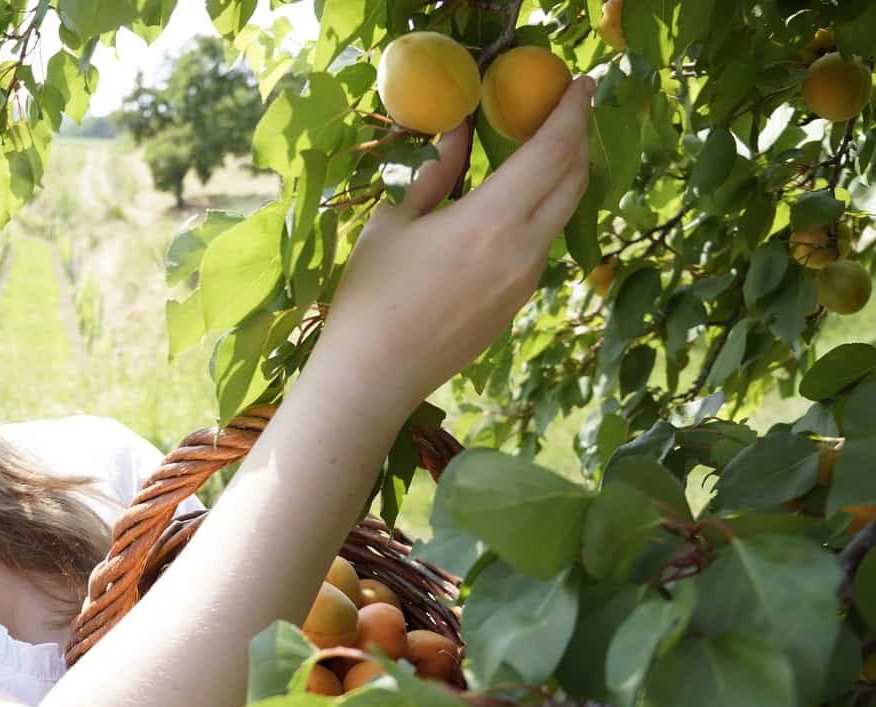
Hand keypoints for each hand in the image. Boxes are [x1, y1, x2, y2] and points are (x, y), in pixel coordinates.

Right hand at [312, 75, 594, 417]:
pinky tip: (516, 204)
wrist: (375, 375)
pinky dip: (541, 212)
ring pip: (561, 216)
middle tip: (568, 110)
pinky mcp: (517, 304)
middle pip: (574, 182)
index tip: (581, 83)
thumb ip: (436, 173)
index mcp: (490, 221)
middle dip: (578, 138)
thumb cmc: (372, 294)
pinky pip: (541, 245)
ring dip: (561, 177)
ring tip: (541, 151)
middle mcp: (523, 250)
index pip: (553, 152)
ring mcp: (526, 281)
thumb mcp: (395, 222)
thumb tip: (460, 132)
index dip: (572, 112)